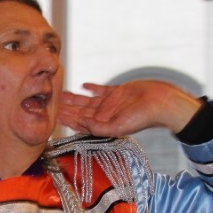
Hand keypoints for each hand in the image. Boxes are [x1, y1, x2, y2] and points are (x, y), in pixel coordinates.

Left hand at [58, 81, 200, 135]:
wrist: (162, 102)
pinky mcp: (118, 91)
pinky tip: (83, 85)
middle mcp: (105, 115)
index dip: (67, 119)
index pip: (80, 123)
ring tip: (61, 94)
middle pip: (81, 111)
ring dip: (74, 98)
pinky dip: (92, 87)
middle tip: (50, 103)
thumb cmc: (144, 117)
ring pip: (87, 100)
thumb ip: (100, 128)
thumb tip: (83, 124)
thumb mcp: (119, 126)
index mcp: (104, 125)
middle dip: (66, 108)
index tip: (53, 115)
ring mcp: (111, 103)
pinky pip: (102, 90)